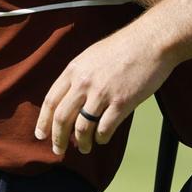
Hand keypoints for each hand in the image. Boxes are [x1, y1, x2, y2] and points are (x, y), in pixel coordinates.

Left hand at [35, 21, 174, 157]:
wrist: (150, 41)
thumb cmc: (123, 47)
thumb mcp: (91, 55)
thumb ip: (79, 75)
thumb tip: (69, 99)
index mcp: (74, 69)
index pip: (51, 100)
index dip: (43, 121)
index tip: (40, 135)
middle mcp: (84, 82)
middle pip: (62, 118)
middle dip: (58, 139)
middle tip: (58, 150)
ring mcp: (102, 93)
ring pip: (82, 128)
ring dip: (82, 142)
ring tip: (84, 148)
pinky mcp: (122, 102)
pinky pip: (104, 129)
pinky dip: (101, 138)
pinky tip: (102, 138)